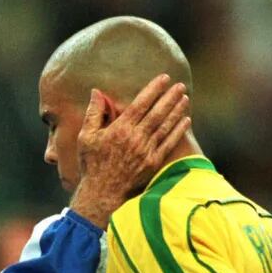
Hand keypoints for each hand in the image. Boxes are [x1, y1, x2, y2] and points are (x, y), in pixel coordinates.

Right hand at [70, 74, 189, 227]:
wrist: (101, 193)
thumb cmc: (92, 164)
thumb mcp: (85, 137)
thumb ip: (93, 113)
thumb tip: (96, 92)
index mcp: (119, 129)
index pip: (140, 104)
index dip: (154, 89)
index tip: (164, 78)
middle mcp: (135, 138)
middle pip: (157, 113)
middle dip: (170, 97)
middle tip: (180, 85)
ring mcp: (146, 151)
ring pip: (165, 126)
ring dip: (177, 111)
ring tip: (185, 98)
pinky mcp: (153, 163)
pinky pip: (169, 143)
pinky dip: (178, 131)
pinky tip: (186, 120)